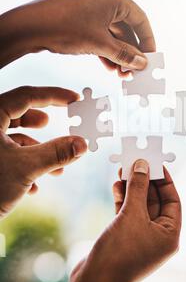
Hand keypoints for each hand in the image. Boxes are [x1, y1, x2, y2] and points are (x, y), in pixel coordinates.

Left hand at [0, 0, 154, 73]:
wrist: (28, 27)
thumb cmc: (64, 27)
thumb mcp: (100, 44)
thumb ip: (124, 54)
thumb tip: (142, 63)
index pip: (140, 19)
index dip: (148, 41)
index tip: (151, 58)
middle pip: (127, 27)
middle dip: (132, 51)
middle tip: (135, 71)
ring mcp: (90, 7)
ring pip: (113, 33)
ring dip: (119, 54)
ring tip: (122, 73)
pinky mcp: (80, 17)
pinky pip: (100, 34)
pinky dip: (106, 50)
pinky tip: (110, 67)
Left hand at [0, 85, 86, 217]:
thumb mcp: (26, 168)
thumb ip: (56, 152)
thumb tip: (82, 143)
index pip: (26, 95)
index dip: (54, 95)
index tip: (75, 99)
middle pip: (16, 114)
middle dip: (39, 124)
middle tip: (55, 124)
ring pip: (12, 138)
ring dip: (36, 152)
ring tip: (56, 170)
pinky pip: (4, 154)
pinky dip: (22, 164)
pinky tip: (34, 186)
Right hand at [59, 160, 180, 281]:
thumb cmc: (119, 252)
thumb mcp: (132, 214)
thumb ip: (138, 187)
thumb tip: (142, 165)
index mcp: (170, 235)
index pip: (173, 200)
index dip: (165, 180)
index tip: (154, 162)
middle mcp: (158, 237)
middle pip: (155, 201)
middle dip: (145, 181)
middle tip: (135, 161)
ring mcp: (140, 239)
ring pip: (139, 206)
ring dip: (131, 188)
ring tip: (122, 169)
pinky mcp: (123, 239)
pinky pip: (127, 214)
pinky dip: (122, 199)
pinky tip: (116, 185)